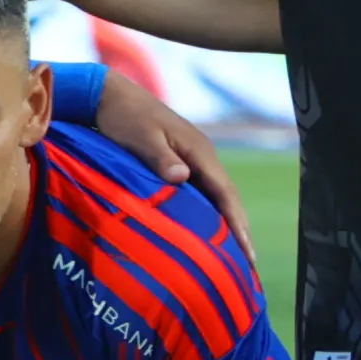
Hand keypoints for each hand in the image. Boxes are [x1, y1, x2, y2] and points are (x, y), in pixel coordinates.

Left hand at [83, 65, 246, 245]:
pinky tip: (206, 232)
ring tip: (233, 255)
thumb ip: (161, 158)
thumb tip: (183, 178)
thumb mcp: (141, 137)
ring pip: (215, 197)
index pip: (225, 193)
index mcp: (199, 151)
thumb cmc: (125, 117)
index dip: (237, 223)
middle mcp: (202, 156)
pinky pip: (200, 193)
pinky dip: (208, 214)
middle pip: (227, 198)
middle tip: (249, 263)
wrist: (111, 96)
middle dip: (239, 229)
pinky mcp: (179, 162)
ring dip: (226, 224)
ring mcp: (192, 159)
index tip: (247, 250)